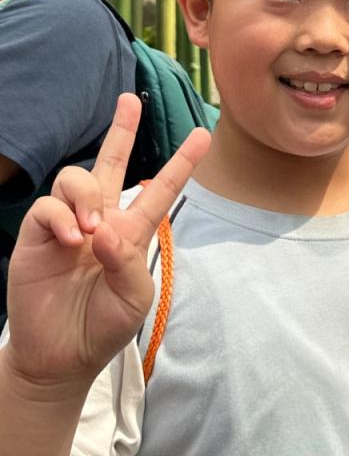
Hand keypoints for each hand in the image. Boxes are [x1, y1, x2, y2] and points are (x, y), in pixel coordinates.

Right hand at [5, 93, 209, 390]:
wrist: (63, 355)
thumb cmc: (104, 325)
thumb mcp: (134, 297)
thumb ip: (129, 261)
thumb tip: (105, 230)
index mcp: (132, 231)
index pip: (159, 190)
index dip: (181, 163)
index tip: (203, 134)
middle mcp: (100, 220)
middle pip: (110, 164)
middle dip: (121, 130)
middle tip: (130, 100)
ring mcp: (66, 226)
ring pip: (75, 178)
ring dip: (85, 195)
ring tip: (90, 228)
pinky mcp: (37, 236)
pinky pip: (46, 208)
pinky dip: (60, 218)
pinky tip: (72, 241)